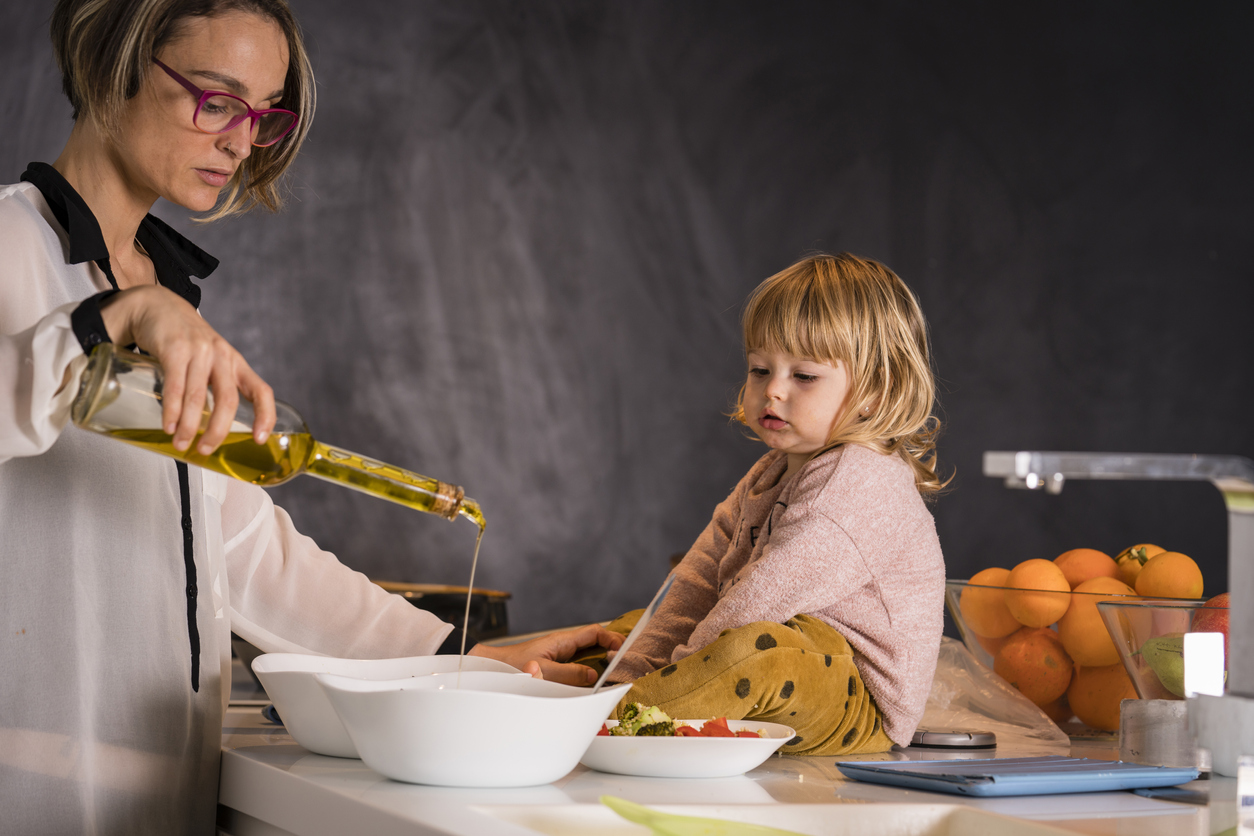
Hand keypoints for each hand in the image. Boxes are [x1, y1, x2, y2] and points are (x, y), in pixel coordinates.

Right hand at [99, 286, 274, 453]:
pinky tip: (169, 425)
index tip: (260, 439)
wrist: (155, 305)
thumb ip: (213, 386)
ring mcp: (200, 351)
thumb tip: (210, 428)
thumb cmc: (183, 340)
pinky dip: (173, 410)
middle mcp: (222, 356)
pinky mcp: (175, 349)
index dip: (265, 416)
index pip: (261, 391)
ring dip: (191, 426)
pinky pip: (176, 386)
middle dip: (218, 431)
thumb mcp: (209, 360)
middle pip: (228, 400)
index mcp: (235, 363)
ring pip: (199, 397)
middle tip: (205, 450)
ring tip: (182, 443)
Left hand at [468, 624, 623, 685]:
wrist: (491, 668)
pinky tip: (594, 683)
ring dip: (601, 663)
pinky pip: (577, 666)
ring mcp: (559, 656)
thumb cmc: (512, 666)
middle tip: (626, 663)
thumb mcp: (543, 671)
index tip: (623, 651)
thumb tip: (593, 676)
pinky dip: (588, 672)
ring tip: (616, 674)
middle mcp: (562, 646)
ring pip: (587, 655)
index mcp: (562, 641)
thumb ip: (569, 674)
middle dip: (611, 650)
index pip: (594, 632)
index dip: (611, 638)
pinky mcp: (554, 666)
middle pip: (594, 642)